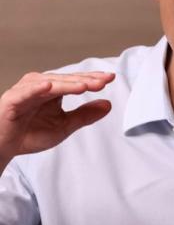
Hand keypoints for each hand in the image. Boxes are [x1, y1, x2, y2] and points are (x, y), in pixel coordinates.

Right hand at [0, 71, 114, 165]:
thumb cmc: (30, 134)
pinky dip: (37, 88)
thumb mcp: (64, 126)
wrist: (4, 146)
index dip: (93, 79)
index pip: (76, 81)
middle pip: (66, 80)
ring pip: (49, 84)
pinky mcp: (12, 100)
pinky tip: (50, 86)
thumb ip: (84, 115)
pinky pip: (25, 92)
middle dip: (86, 80)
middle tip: (104, 81)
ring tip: (85, 85)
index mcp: (54, 90)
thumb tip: (108, 104)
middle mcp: (40, 86)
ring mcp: (25, 91)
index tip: (111, 77)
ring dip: (67, 83)